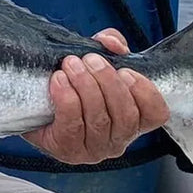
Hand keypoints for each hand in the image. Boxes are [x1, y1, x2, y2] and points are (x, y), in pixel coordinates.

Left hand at [23, 28, 168, 164]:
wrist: (36, 103)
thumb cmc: (74, 84)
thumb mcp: (96, 60)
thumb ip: (109, 45)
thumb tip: (113, 43)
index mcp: (133, 119)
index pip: (156, 114)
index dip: (145, 92)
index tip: (125, 70)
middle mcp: (118, 139)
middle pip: (125, 114)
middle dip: (107, 81)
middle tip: (90, 60)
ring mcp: (94, 149)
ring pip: (99, 119)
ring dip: (85, 86)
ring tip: (71, 64)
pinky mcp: (68, 150)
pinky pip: (72, 125)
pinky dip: (66, 99)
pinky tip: (58, 80)